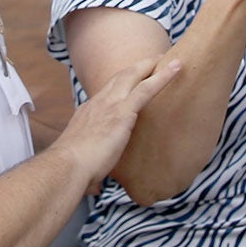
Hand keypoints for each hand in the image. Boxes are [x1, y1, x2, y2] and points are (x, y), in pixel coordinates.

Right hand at [53, 53, 183, 182]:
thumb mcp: (83, 160)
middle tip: (154, 60)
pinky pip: (146, 89)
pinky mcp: (123, 111)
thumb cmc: (74, 169)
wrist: (69, 166)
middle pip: (121, 77)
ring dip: (152, 65)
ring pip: (134, 76)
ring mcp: (111, 104)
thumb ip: (92, 167)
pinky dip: (163, 76)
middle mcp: (99, 102)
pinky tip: (176, 69)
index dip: (122, 82)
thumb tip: (93, 186)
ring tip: (169, 60)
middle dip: (138, 67)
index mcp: (89, 112)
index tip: (132, 78)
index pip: (108, 91)